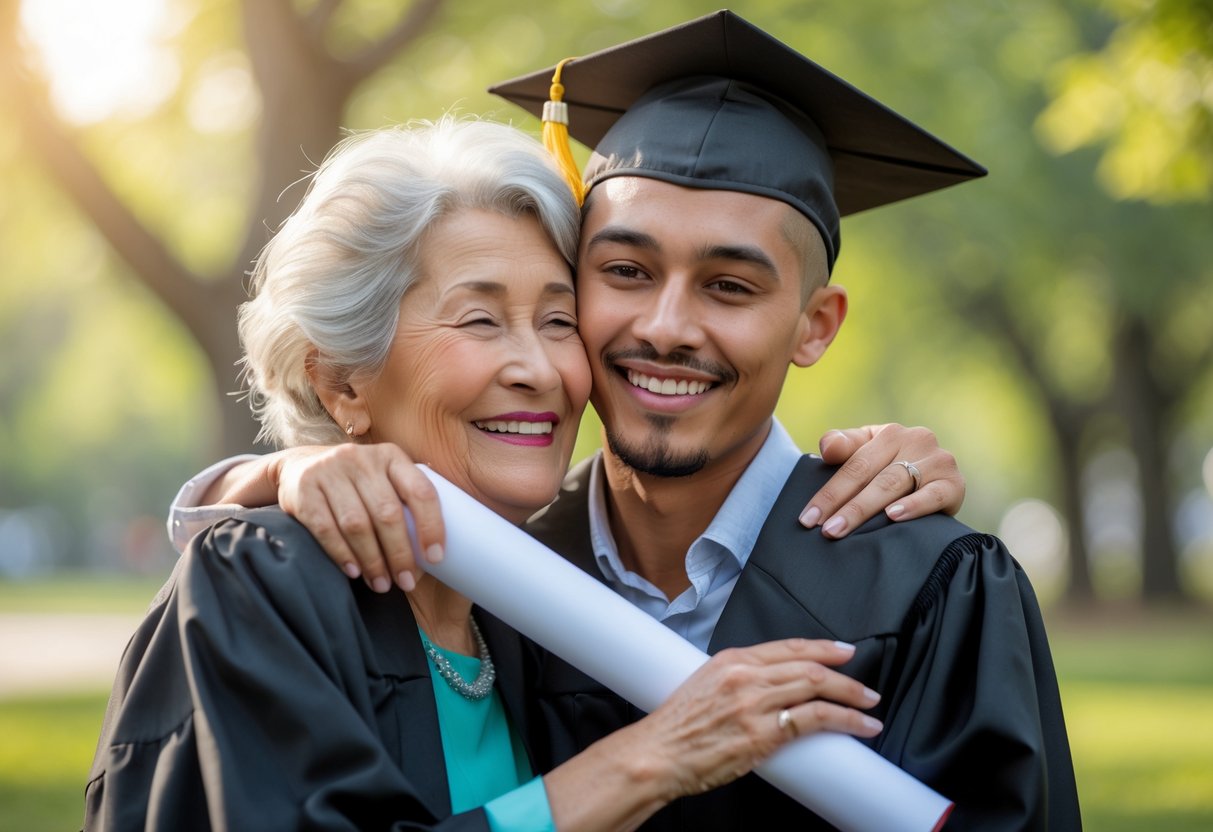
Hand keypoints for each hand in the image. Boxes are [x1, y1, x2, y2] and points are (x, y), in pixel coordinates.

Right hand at [272, 443, 445, 592]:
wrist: (300, 466)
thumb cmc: (357, 484)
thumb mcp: (383, 479)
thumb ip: (406, 502)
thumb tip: (435, 554)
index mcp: (391, 457)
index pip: (420, 491)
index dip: (431, 526)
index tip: (436, 558)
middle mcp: (362, 459)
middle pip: (387, 512)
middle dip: (400, 554)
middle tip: (406, 582)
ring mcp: (330, 470)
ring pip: (357, 524)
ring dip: (372, 560)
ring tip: (381, 583)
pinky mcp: (304, 488)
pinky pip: (325, 528)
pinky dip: (342, 554)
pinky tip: (354, 572)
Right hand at [639, 639, 880, 796]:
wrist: (656, 755)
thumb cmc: (674, 727)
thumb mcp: (704, 685)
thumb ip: (737, 680)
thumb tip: (767, 686)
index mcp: (731, 660)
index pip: (787, 646)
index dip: (822, 647)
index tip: (843, 650)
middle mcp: (745, 676)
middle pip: (808, 665)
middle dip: (844, 674)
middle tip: (865, 685)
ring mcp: (755, 704)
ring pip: (817, 688)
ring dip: (851, 696)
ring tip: (869, 706)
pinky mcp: (762, 734)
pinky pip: (814, 720)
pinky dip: (844, 721)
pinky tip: (859, 726)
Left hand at [799, 423, 964, 537]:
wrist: (938, 484)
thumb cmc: (891, 467)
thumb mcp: (866, 452)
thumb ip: (843, 445)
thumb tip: (827, 447)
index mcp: (890, 433)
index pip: (853, 464)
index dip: (829, 492)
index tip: (808, 518)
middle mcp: (916, 440)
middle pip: (871, 476)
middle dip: (843, 505)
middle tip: (824, 530)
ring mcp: (938, 461)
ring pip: (895, 485)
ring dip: (866, 508)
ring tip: (843, 528)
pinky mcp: (955, 483)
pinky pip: (934, 495)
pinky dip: (914, 505)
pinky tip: (893, 516)